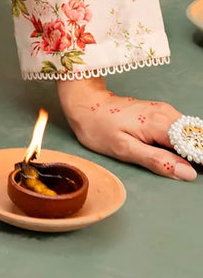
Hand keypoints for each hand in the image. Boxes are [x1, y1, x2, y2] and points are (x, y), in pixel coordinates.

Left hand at [57, 77, 196, 180]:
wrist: (85, 104)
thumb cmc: (100, 128)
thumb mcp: (125, 150)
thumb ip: (158, 161)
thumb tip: (188, 172)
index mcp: (160, 123)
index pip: (194, 144)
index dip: (201, 159)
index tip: (201, 173)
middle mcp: (166, 113)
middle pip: (195, 137)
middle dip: (199, 154)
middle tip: (191, 173)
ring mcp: (164, 111)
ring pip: (190, 133)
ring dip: (193, 149)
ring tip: (189, 166)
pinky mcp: (160, 113)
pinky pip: (181, 129)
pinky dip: (185, 142)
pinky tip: (178, 155)